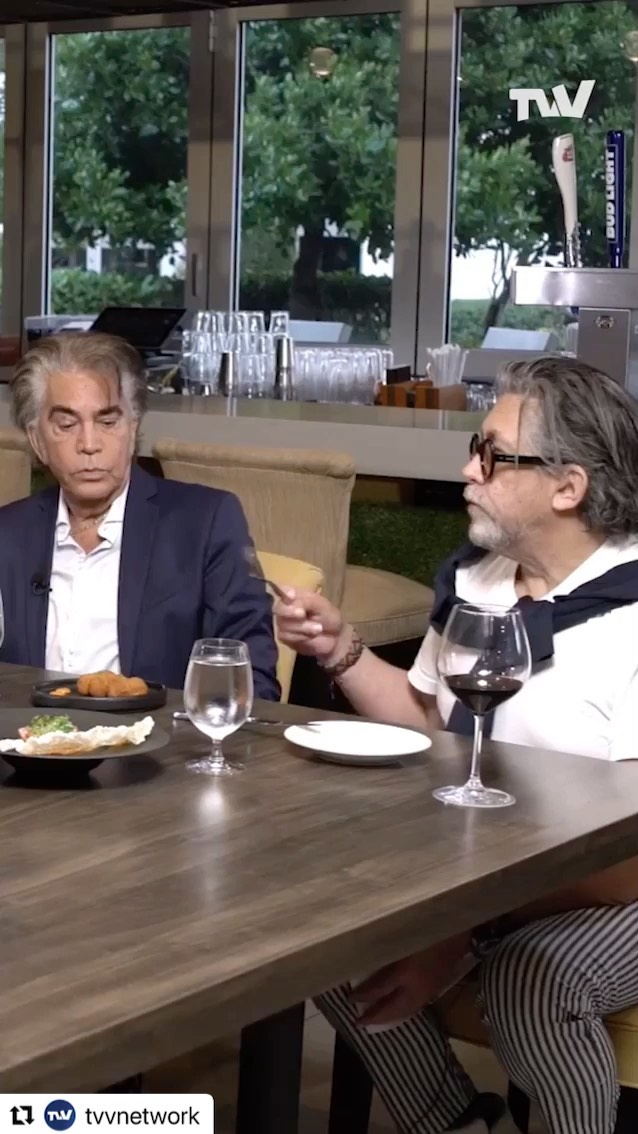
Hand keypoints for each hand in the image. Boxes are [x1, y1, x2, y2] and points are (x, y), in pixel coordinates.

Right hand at [273, 589, 349, 663]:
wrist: (335, 639)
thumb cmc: (329, 617)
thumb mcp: (322, 606)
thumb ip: (306, 601)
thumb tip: (290, 598)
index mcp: (296, 596)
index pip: (283, 590)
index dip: (285, 592)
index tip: (292, 596)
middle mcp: (286, 607)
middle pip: (278, 608)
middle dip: (289, 611)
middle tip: (302, 614)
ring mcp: (283, 623)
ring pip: (283, 624)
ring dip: (302, 627)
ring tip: (318, 628)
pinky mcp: (284, 637)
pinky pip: (285, 636)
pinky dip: (300, 636)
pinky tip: (310, 636)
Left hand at [351, 936, 469, 1026]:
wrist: (461, 925)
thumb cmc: (427, 924)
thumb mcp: (401, 935)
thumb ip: (384, 949)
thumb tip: (364, 958)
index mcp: (406, 972)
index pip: (380, 989)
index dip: (363, 995)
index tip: (348, 999)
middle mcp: (417, 986)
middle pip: (393, 1008)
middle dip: (376, 1017)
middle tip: (358, 1022)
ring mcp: (428, 989)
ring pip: (406, 1010)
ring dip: (390, 1017)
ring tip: (376, 1019)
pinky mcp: (436, 986)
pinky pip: (416, 1006)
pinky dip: (403, 1011)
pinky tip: (398, 1008)